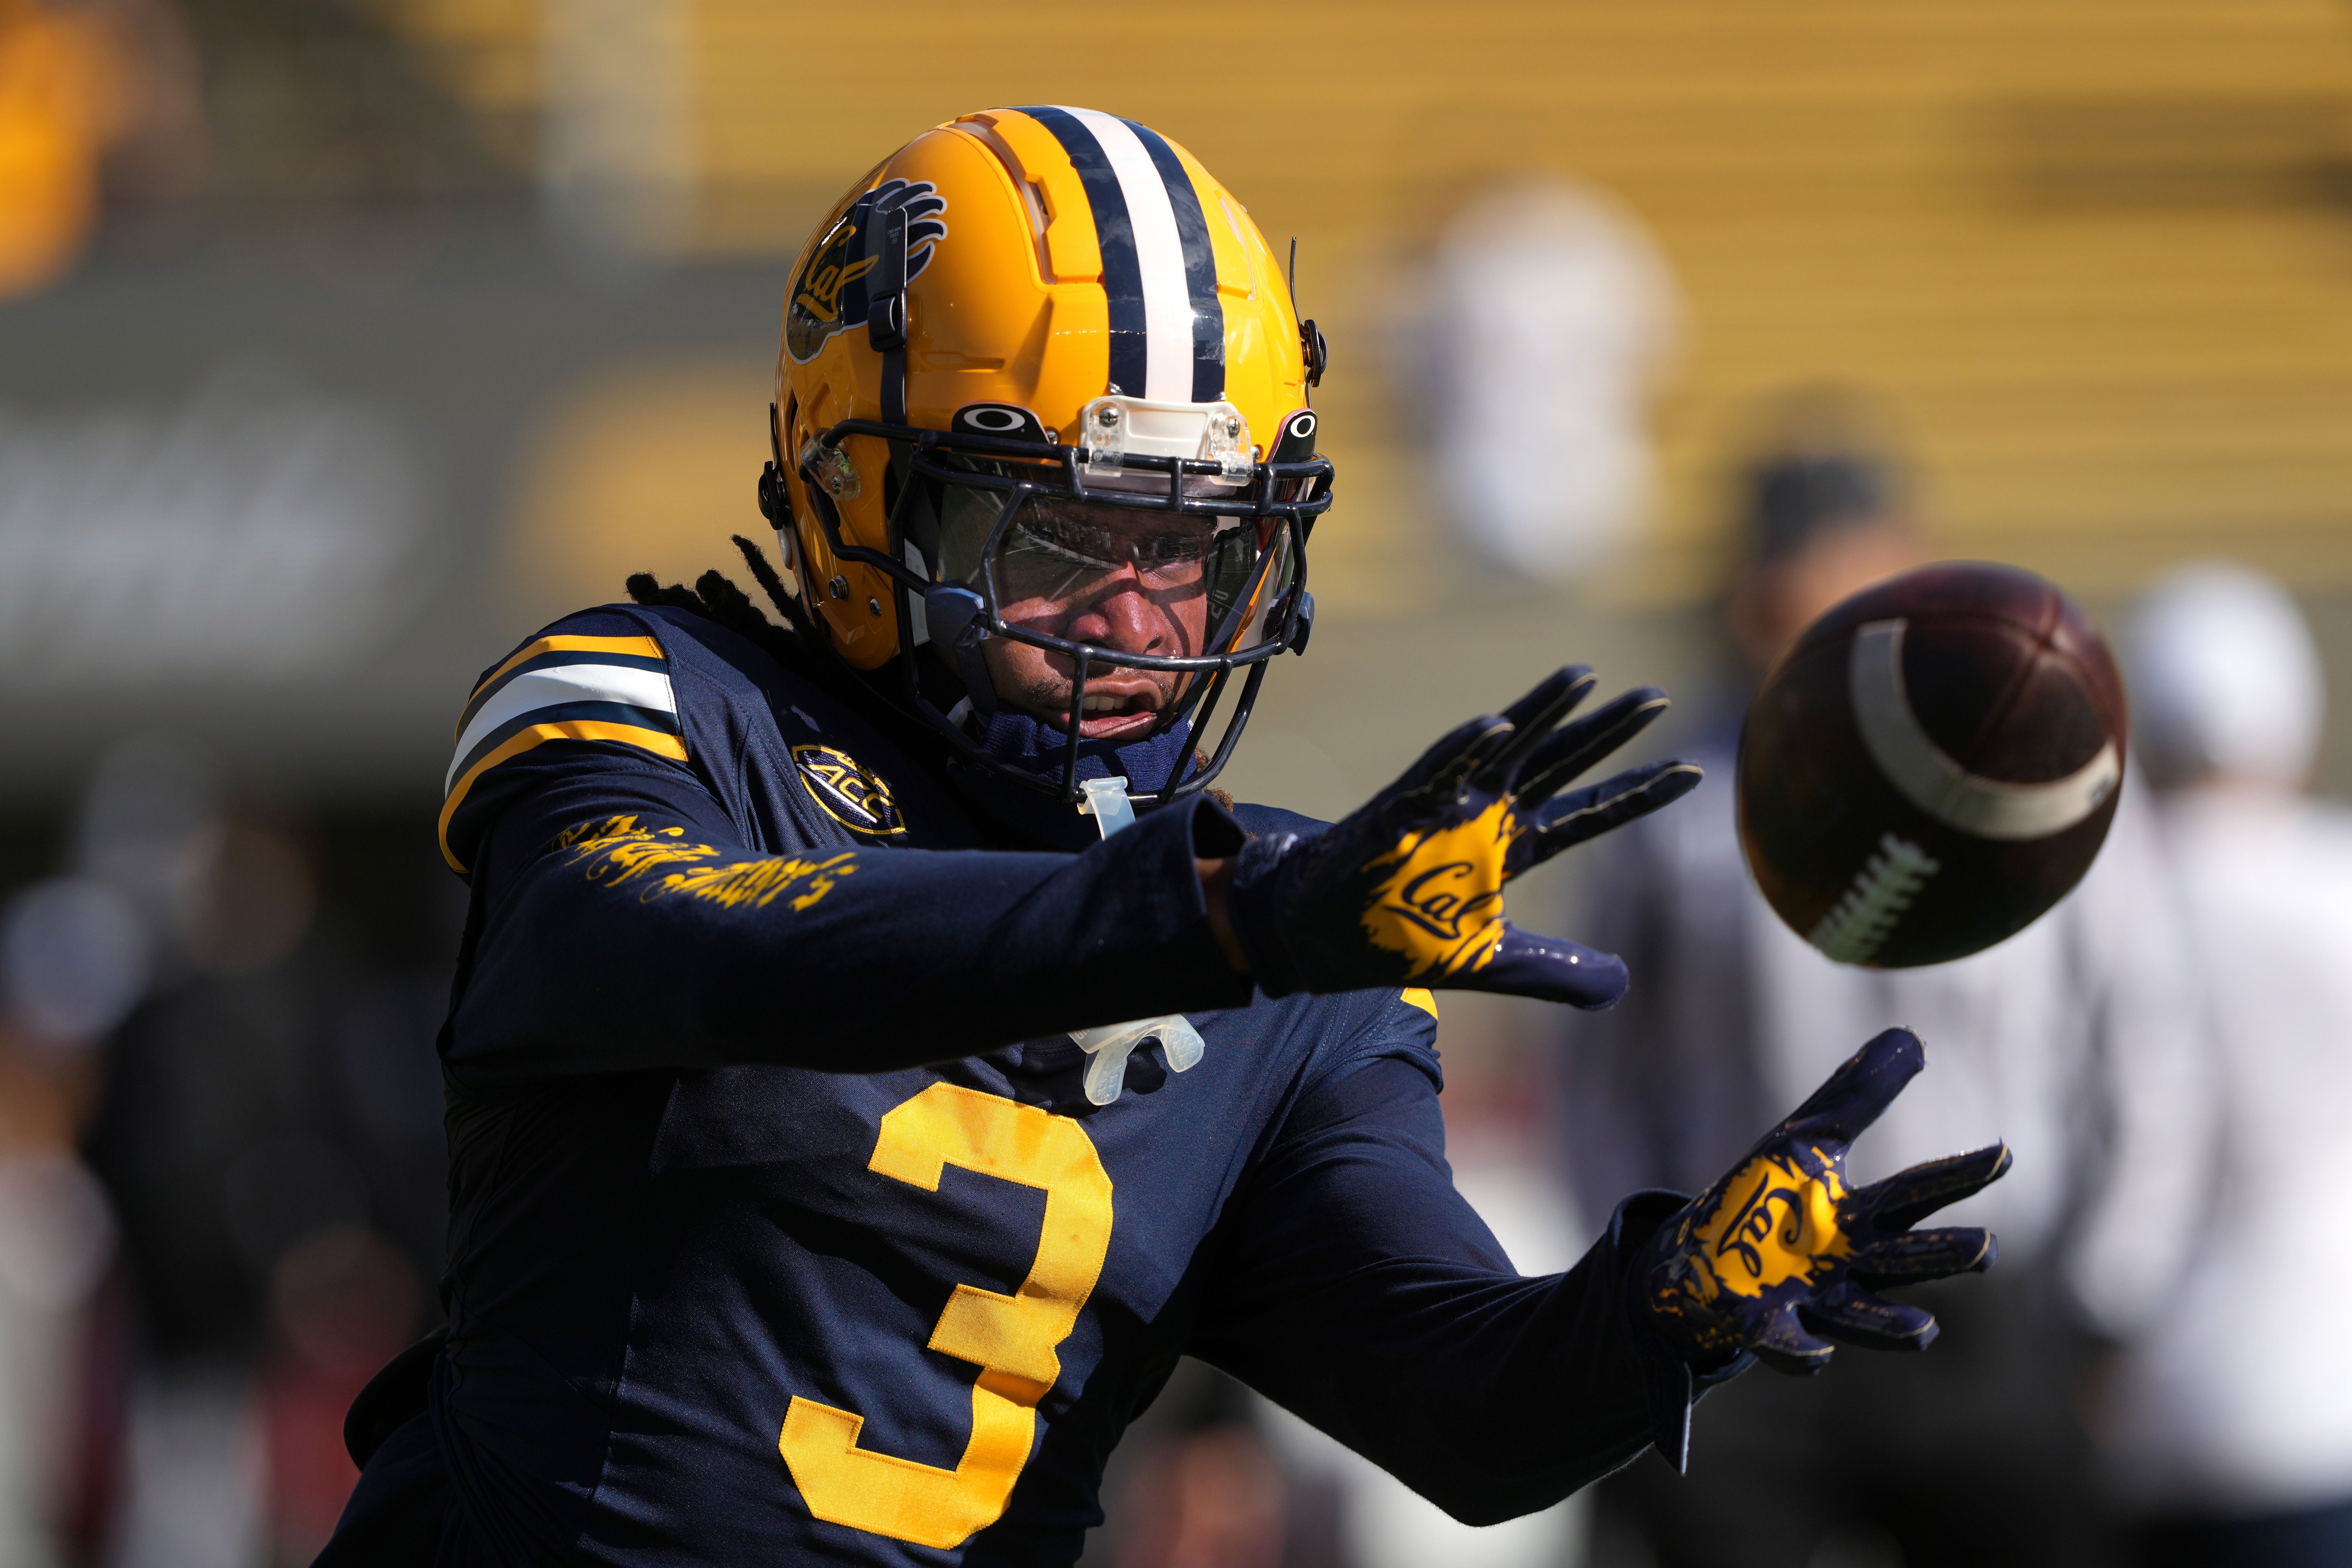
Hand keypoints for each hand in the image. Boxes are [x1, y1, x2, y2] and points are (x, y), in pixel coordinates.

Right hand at [1223, 666, 1699, 1004]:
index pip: (1591, 812)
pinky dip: (1464, 749)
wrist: (1328, 937)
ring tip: (1585, 676)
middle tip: (1656, 698)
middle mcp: (1491, 814)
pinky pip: (1436, 770)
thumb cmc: (1403, 937)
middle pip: (1561, 761)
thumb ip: (1557, 972)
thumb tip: (1623, 985)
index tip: (1693, 773)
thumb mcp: (1494, 963)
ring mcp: (1448, 805)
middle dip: (1607, 730)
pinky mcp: (1401, 806)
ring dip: (1542, 710)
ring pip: (1505, 745)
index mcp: (1516, 845)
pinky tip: (1495, 725)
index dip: (1639, 794)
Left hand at [1631, 1027, 2009, 1374]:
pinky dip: (1799, 1352)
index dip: (1959, 1174)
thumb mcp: (1808, 1138)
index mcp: (1859, 1217)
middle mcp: (1847, 1264)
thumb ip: (1860, 1094)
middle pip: (1904, 1259)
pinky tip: (1816, 1355)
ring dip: (1891, 1325)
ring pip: (1862, 1318)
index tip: (2003, 1153)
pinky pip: (1787, 1344)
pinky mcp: (1766, 1327)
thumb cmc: (1765, 1199)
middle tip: (1986, 1248)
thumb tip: (1912, 1037)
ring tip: (1924, 1330)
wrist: (1698, 1259)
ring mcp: (1811, 1301)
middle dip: (1942, 1257)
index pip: (1917, 1191)